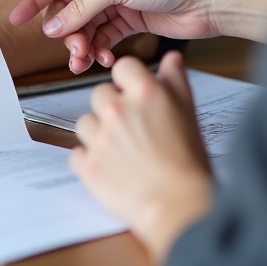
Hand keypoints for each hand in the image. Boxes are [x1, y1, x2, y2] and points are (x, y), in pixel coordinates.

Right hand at [9, 0, 223, 71]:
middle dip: (66, 32)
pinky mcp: (131, 22)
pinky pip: (105, 38)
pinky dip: (102, 50)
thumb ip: (83, 7)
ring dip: (83, 45)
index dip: (35, 0)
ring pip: (86, 28)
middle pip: (69, 9)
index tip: (17, 19)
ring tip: (86, 61)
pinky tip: (106, 59)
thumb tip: (53, 25)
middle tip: (72, 51)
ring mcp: (117, 2)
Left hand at [71, 53, 212, 262]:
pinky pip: (77, 154)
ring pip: (85, 123)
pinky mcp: (88, 164)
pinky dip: (90, 161)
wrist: (180, 207)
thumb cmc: (189, 164)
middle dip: (113, 109)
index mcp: (144, 93)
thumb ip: (176, 82)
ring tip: (123, 154)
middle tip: (133, 132)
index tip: (135, 96)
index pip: (123, 67)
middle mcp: (117, 109)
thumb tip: (171, 58)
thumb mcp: (189, 115)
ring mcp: (99, 137)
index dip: (129, 82)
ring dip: (98, 134)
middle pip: (100, 94)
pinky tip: (111, 170)